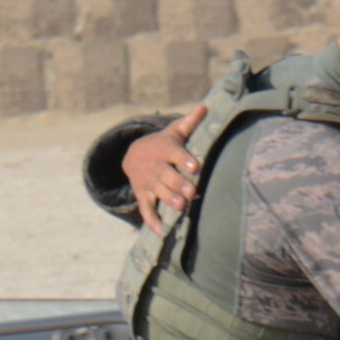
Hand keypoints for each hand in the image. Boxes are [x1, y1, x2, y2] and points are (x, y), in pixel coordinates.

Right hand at [124, 105, 205, 235]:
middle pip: (166, 175)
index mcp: (163, 149)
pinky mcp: (142, 196)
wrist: (133, 156)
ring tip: (182, 207)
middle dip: (178, 183)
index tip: (195, 165)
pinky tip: (161, 231)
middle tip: (192, 191)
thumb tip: (206, 107)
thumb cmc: (164, 145)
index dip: (183, 159)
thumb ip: (190, 123)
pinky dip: (152, 221)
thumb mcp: (174, 132)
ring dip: (169, 199)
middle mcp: (154, 166)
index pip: (173, 153)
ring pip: (157, 192)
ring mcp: (147, 183)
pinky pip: (146, 210)